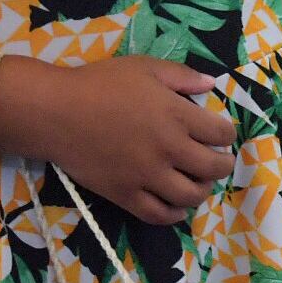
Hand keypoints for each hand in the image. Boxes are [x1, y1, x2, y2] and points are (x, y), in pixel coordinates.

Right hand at [33, 57, 236, 225]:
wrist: (54, 112)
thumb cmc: (99, 84)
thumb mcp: (144, 67)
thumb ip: (182, 76)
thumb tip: (211, 85)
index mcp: (177, 115)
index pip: (221, 134)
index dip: (227, 134)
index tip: (221, 134)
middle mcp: (169, 149)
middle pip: (214, 168)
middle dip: (223, 165)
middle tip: (218, 161)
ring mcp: (147, 175)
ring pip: (191, 195)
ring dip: (202, 190)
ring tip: (197, 181)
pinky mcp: (125, 195)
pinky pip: (158, 215)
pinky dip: (174, 214)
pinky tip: (176, 206)